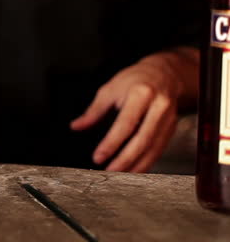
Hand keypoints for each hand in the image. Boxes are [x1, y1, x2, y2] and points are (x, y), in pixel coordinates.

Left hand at [70, 57, 181, 172]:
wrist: (164, 73)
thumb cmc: (134, 79)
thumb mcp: (110, 88)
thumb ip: (94, 110)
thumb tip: (76, 126)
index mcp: (141, 94)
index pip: (125, 124)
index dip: (111, 143)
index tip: (98, 157)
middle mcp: (158, 107)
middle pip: (142, 139)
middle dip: (125, 159)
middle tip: (109, 171)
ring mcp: (168, 119)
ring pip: (153, 148)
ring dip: (136, 165)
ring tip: (120, 175)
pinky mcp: (172, 128)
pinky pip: (159, 149)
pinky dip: (147, 162)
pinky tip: (135, 170)